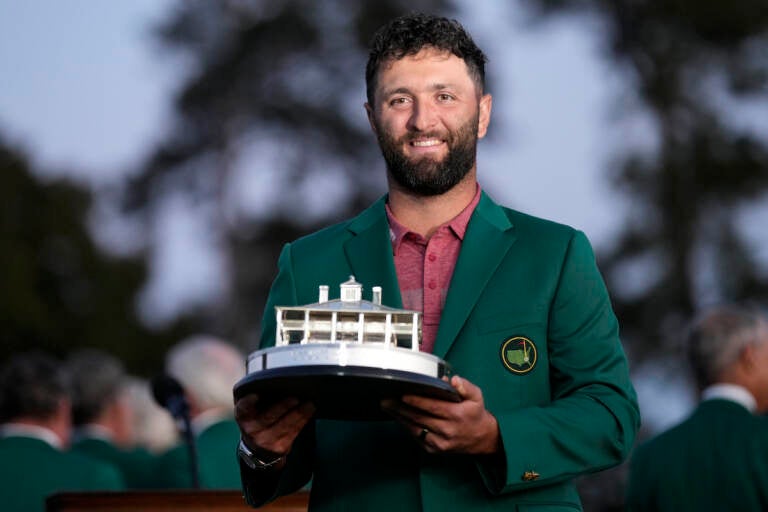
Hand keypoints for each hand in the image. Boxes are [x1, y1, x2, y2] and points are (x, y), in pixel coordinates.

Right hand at [235, 394, 315, 464]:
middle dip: (283, 407)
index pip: (243, 409)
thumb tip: (280, 382)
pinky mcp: (280, 447)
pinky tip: (309, 411)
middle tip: (295, 398)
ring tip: (309, 404)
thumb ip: (259, 399)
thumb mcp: (251, 411)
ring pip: (285, 426)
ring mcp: (266, 440)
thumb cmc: (258, 420)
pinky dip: (303, 421)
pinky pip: (294, 432)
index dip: (248, 402)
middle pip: (268, 417)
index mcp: (244, 417)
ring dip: (299, 414)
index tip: (255, 396)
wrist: (258, 448)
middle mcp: (252, 430)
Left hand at [381, 375, 500, 454]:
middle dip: (400, 408)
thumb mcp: (477, 397)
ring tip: (387, 406)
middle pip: (419, 418)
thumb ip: (466, 387)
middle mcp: (447, 430)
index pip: (432, 407)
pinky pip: (417, 437)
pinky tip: (398, 417)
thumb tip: (453, 380)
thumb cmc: (475, 415)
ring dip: (399, 417)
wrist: (482, 440)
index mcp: (456, 415)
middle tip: (386, 400)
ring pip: (415, 428)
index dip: (416, 401)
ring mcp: (440, 442)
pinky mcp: (434, 450)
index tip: (402, 394)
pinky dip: (406, 427)